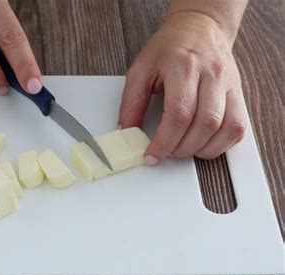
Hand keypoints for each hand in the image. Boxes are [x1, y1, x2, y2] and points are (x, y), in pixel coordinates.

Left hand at [118, 12, 246, 164]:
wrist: (199, 29)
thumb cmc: (168, 49)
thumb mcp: (140, 69)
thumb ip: (131, 101)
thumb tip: (126, 130)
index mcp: (183, 66)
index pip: (178, 113)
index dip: (164, 141)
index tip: (151, 154)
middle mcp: (211, 75)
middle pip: (204, 124)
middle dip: (181, 148)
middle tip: (165, 151)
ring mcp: (229, 85)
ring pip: (227, 128)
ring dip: (202, 149)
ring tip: (182, 148)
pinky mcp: (239, 94)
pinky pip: (239, 128)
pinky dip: (221, 144)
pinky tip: (203, 144)